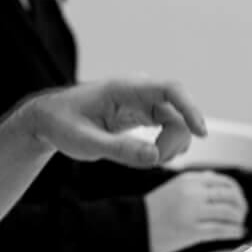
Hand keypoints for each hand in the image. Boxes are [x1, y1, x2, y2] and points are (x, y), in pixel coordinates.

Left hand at [23, 77, 206, 168]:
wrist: (50, 119)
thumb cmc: (63, 124)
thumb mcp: (86, 142)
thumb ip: (119, 149)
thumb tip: (154, 156)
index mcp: (124, 89)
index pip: (169, 89)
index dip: (190, 108)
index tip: (201, 132)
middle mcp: (139, 91)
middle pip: (177, 112)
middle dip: (174, 141)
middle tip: (153, 162)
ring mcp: (143, 102)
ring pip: (176, 122)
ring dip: (171, 144)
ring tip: (145, 160)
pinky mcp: (144, 114)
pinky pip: (168, 127)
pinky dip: (166, 145)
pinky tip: (149, 155)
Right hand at [144, 171, 248, 251]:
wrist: (134, 227)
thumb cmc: (153, 210)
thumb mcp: (175, 186)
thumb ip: (197, 182)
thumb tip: (218, 180)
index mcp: (189, 179)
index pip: (223, 181)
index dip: (237, 191)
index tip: (240, 199)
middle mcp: (193, 193)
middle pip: (230, 196)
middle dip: (241, 206)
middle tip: (242, 212)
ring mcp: (192, 212)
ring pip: (228, 213)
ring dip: (238, 219)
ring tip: (239, 224)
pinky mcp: (191, 231)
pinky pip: (220, 229)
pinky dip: (233, 231)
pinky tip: (237, 232)